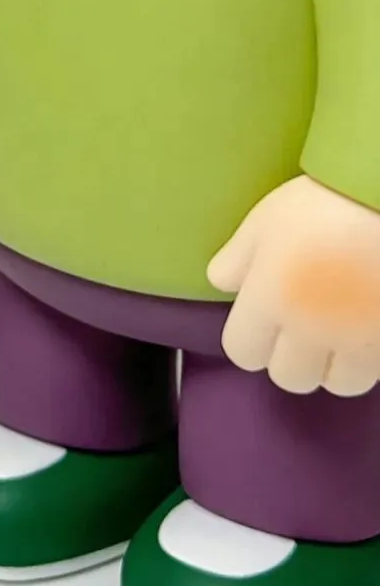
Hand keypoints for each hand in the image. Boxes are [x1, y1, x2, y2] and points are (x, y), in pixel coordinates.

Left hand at [208, 175, 379, 395]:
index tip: (262, 320)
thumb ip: (237, 257)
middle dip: (291, 358)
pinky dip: (366, 358)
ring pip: (337, 383)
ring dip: (333, 365)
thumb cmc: (324, 202)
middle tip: (301, 326)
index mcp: (271, 299)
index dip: (250, 339)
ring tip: (338, 331)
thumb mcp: (267, 219)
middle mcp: (310, 330)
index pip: (242, 353)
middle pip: (290, 377)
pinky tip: (365, 327)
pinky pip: (373, 372)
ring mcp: (355, 341)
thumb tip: (220, 284)